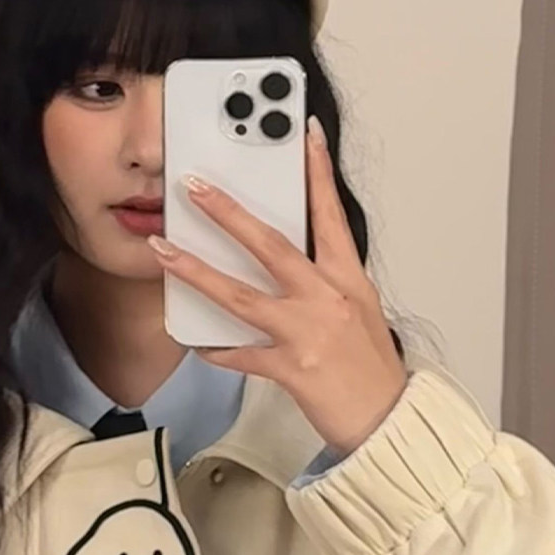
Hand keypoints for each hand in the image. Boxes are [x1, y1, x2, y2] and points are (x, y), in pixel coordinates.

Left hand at [147, 115, 409, 454]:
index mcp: (348, 279)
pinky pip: (244, 356)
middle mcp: (326, 299)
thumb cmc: (373, 369)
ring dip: (199, 272)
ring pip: (243, 296)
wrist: (388, 419)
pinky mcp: (293, 368)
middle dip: (229, 213)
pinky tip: (196, 343)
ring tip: (166, 253)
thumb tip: (290, 264)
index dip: (317, 173)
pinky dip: (218, 350)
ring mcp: (307, 333)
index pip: (329, 215)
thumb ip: (327, 283)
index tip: (304, 135)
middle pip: (271, 246)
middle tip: (196, 188)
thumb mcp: (360, 312)